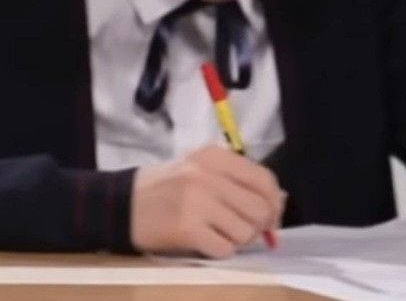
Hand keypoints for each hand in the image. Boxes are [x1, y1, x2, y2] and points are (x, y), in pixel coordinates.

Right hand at [131, 144, 286, 257]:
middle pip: (259, 208)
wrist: (125, 202)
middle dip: (258, 226)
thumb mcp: (204, 169)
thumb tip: (280, 200)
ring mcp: (197, 201)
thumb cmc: (170, 186)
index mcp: (216, 156)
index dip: (274, 202)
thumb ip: (239, 179)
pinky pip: (225, 249)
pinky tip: (207, 241)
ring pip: (245, 231)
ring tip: (221, 232)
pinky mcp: (187, 228)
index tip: (271, 216)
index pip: (264, 179)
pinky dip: (221, 250)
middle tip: (245, 230)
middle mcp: (208, 174)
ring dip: (239, 239)